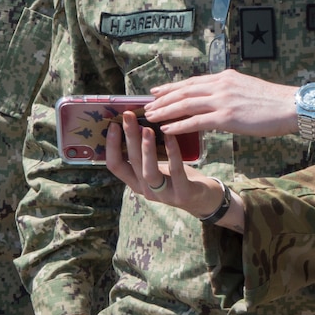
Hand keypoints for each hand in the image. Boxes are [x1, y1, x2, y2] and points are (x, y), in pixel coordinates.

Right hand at [105, 112, 223, 218]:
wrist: (203, 198)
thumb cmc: (177, 176)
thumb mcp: (158, 165)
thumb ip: (147, 151)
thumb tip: (137, 120)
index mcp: (136, 182)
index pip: (115, 166)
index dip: (111, 145)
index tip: (112, 124)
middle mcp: (146, 190)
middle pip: (132, 164)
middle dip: (129, 138)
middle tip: (128, 116)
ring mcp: (163, 195)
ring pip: (149, 172)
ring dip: (146, 149)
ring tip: (147, 129)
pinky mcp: (182, 194)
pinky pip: (175, 171)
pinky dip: (172, 152)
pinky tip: (170, 136)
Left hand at [142, 71, 299, 139]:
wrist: (291, 107)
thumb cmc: (273, 102)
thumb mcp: (247, 89)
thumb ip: (229, 92)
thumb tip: (217, 100)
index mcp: (225, 77)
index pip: (192, 82)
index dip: (172, 87)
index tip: (157, 91)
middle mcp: (221, 85)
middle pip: (184, 91)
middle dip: (163, 99)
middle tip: (147, 106)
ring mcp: (223, 100)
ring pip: (185, 104)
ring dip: (165, 111)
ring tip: (151, 117)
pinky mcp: (227, 117)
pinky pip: (196, 121)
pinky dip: (179, 125)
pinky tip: (167, 129)